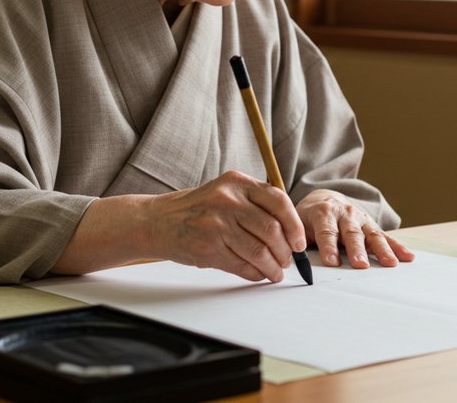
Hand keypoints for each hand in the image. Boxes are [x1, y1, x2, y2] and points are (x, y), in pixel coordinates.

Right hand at [146, 170, 306, 281]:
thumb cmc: (197, 209)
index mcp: (236, 182)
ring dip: (272, 267)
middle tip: (287, 261)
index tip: (299, 242)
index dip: (294, 225)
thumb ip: (254, 203)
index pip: (278, 201)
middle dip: (285, 251)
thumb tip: (290, 232)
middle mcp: (227, 200)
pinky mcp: (207, 248)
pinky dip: (255, 274)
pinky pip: (241, 265)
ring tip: (276, 272)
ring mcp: (216, 224)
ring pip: (259, 251)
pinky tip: (258, 274)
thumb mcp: (225, 191)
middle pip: (272, 229)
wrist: (156, 221)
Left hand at [295, 189, 414, 268]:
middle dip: (357, 250)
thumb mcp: (297, 225)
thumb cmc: (309, 218)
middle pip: (351, 233)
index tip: (332, 262)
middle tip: (361, 265)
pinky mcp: (371, 226)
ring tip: (390, 263)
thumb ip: (297, 240)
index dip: (329, 247)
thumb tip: (292, 260)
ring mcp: (360, 219)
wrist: (324, 200)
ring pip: (372, 235)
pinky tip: (407, 256)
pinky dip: (397, 247)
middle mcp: (345, 213)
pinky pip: (385, 237)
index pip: (326, 231)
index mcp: (323, 212)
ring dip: (382, 249)